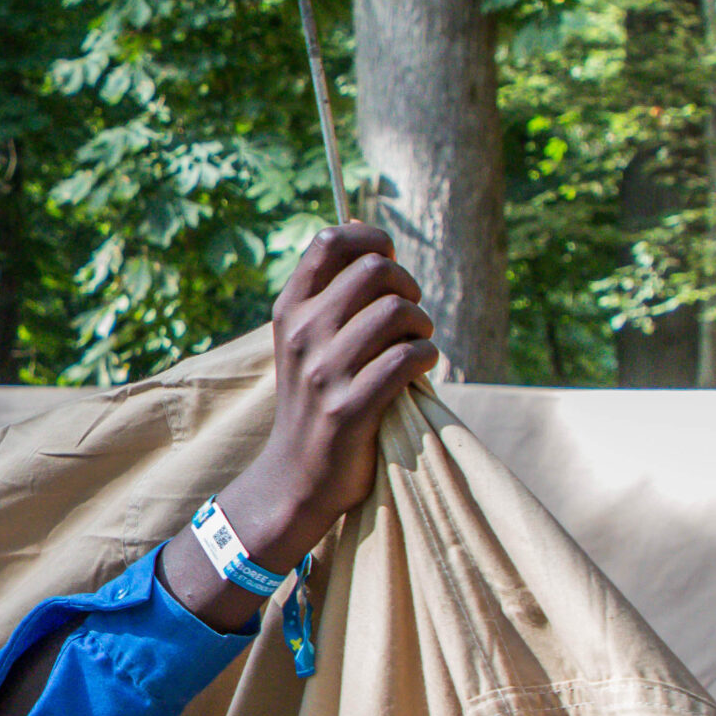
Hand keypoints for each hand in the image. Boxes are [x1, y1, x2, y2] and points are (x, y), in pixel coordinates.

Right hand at [160, 223, 437, 631]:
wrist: (296, 476)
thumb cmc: (317, 399)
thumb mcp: (307, 341)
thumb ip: (333, 296)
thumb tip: (373, 241)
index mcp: (290, 310)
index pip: (331, 242)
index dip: (371, 240)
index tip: (387, 262)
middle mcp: (302, 333)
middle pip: (376, 270)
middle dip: (407, 287)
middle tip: (408, 318)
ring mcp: (323, 371)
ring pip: (397, 311)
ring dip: (422, 326)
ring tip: (416, 345)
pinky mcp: (349, 408)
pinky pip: (407, 359)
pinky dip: (425, 359)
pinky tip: (419, 370)